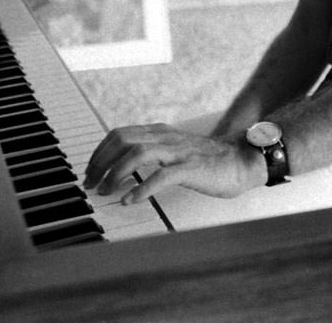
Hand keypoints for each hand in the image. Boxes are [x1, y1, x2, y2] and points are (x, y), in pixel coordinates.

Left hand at [83, 123, 265, 204]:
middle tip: (90, 184)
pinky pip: (162, 175)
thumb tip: (122, 166)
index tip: (90, 171)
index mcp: (159, 132)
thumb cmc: (208, 160)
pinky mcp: (192, 167)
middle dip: (101, 162)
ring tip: (105, 191)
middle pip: (123, 140)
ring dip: (116, 173)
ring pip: (138, 153)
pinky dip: (141, 188)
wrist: (242, 160)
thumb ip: (152, 152)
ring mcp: (179, 151)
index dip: (99, 152)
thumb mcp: (173, 150)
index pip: (119, 134)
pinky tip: (130, 200)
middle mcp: (166, 137)